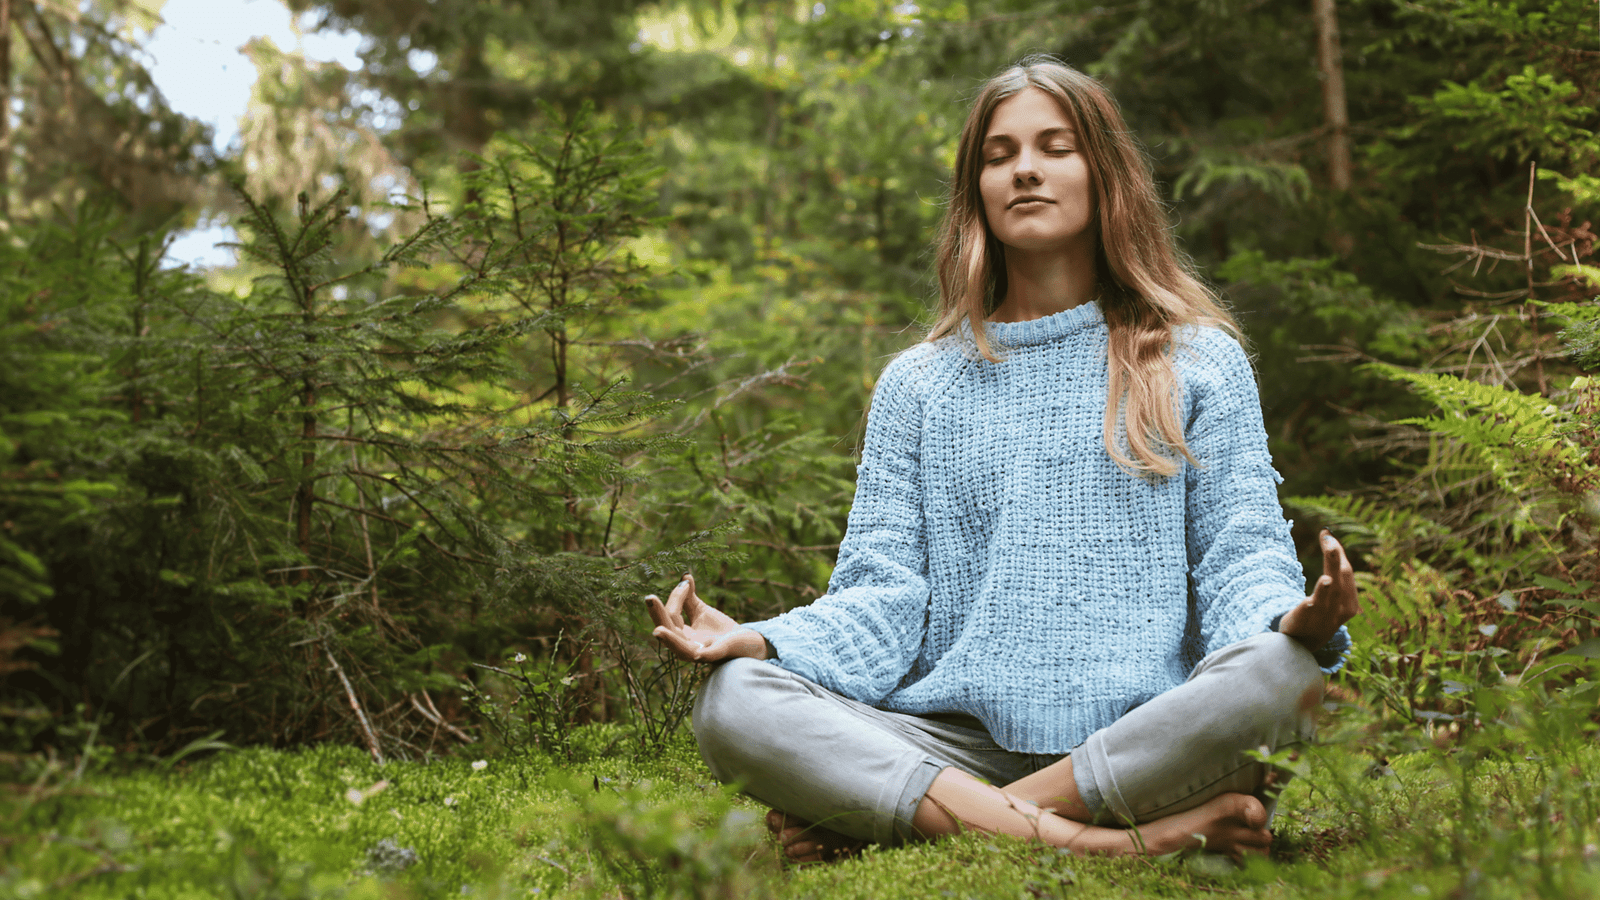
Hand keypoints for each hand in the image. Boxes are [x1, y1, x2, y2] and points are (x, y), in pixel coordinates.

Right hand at [645, 574, 768, 662]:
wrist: (747, 642)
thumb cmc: (722, 630)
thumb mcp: (701, 612)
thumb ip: (689, 598)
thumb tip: (684, 576)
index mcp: (682, 636)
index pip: (671, 617)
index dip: (675, 598)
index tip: (685, 583)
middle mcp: (688, 646)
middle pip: (669, 631)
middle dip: (658, 615)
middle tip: (649, 598)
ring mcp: (702, 653)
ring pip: (681, 649)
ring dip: (670, 640)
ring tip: (658, 631)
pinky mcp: (719, 655)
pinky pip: (708, 657)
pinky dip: (702, 655)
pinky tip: (698, 654)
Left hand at [1278, 530, 1359, 650]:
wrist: (1302, 644)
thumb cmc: (1320, 614)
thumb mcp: (1332, 596)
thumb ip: (1333, 574)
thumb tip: (1329, 540)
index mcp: (1349, 603)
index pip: (1346, 573)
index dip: (1338, 553)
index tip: (1327, 534)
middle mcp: (1338, 610)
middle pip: (1339, 582)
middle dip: (1334, 560)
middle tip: (1328, 540)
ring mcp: (1321, 617)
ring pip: (1325, 600)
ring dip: (1325, 589)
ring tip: (1326, 579)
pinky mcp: (1303, 622)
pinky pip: (1307, 615)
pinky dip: (1308, 607)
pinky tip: (1308, 602)